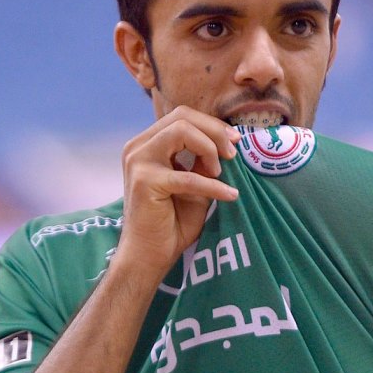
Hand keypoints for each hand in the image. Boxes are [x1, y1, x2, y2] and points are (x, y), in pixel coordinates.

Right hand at [115, 106, 240, 282]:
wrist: (149, 255)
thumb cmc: (171, 222)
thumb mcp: (194, 184)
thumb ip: (203, 161)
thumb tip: (227, 143)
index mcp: (147, 144)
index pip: (182, 116)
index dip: (212, 125)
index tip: (234, 142)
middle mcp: (138, 147)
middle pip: (182, 116)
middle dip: (214, 131)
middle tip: (233, 153)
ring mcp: (138, 161)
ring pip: (181, 130)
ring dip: (209, 148)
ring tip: (220, 173)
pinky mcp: (146, 182)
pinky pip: (188, 175)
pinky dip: (213, 185)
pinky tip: (229, 195)